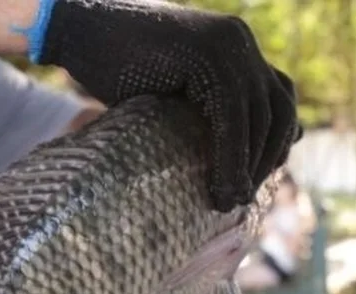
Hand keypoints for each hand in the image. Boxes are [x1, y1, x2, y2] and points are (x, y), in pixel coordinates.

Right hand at [37, 0, 301, 211]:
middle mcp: (240, 40)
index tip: (259, 175)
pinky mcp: (206, 55)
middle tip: (246, 195)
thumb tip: (247, 150)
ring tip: (230, 200)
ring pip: (260, 116)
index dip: (277, 141)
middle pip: (279, 109)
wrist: (76, 31)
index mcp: (238, 45)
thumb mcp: (179, 91)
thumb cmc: (118, 67)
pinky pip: (232, 116)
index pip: (280, 99)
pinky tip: (220, 187)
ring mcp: (227, 44)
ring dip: (250, 165)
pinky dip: (230, 158)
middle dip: (269, 157)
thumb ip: (213, 110)